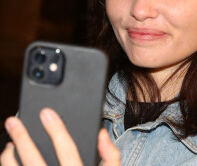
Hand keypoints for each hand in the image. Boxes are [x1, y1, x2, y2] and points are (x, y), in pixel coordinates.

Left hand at [0, 108, 120, 165]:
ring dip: (9, 159)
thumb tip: (101, 134)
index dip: (56, 129)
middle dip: (22, 138)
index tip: (46, 112)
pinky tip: (10, 165)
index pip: (67, 149)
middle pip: (35, 161)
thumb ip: (111, 156)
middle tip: (13, 121)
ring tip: (8, 145)